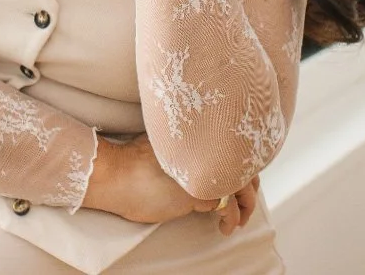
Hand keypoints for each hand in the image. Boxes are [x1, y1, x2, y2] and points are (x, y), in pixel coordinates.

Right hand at [82, 134, 256, 231]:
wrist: (114, 175)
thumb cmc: (131, 165)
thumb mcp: (165, 150)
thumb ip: (187, 153)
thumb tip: (204, 166)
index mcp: (197, 137)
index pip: (235, 149)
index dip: (244, 167)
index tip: (243, 182)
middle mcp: (204, 150)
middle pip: (245, 167)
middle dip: (250, 190)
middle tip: (247, 206)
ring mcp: (202, 169)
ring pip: (240, 188)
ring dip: (245, 208)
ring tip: (238, 221)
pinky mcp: (198, 192)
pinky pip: (226, 207)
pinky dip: (231, 219)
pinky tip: (224, 227)